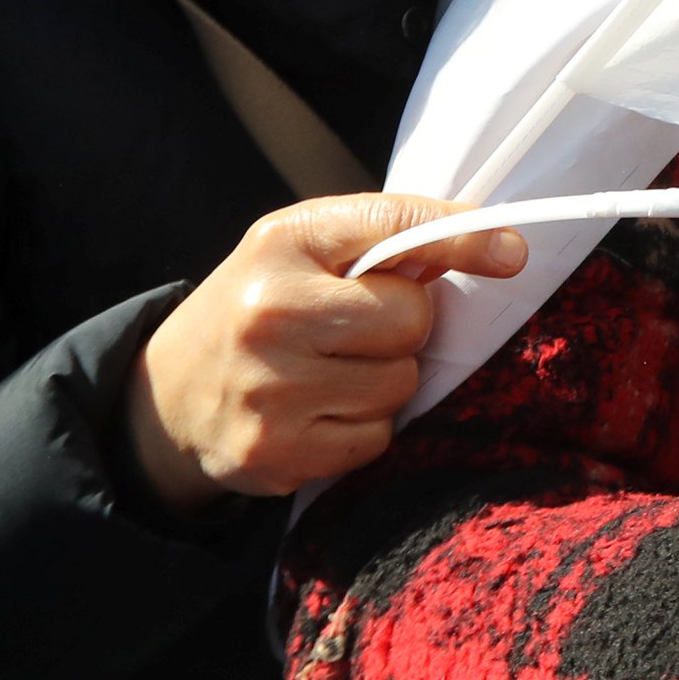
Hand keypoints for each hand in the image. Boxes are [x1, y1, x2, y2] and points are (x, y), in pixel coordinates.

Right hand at [122, 194, 524, 512]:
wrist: (166, 397)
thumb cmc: (259, 307)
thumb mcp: (303, 250)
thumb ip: (387, 238)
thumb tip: (500, 246)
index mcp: (282, 243)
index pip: (395, 226)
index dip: (464, 239)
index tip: (512, 253)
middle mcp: (271, 312)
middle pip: (412, 319)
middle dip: (402, 326)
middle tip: (356, 329)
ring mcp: (270, 389)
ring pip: (400, 385)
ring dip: (384, 381)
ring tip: (330, 371)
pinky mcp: (275, 452)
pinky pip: (375, 440)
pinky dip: (362, 428)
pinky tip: (317, 411)